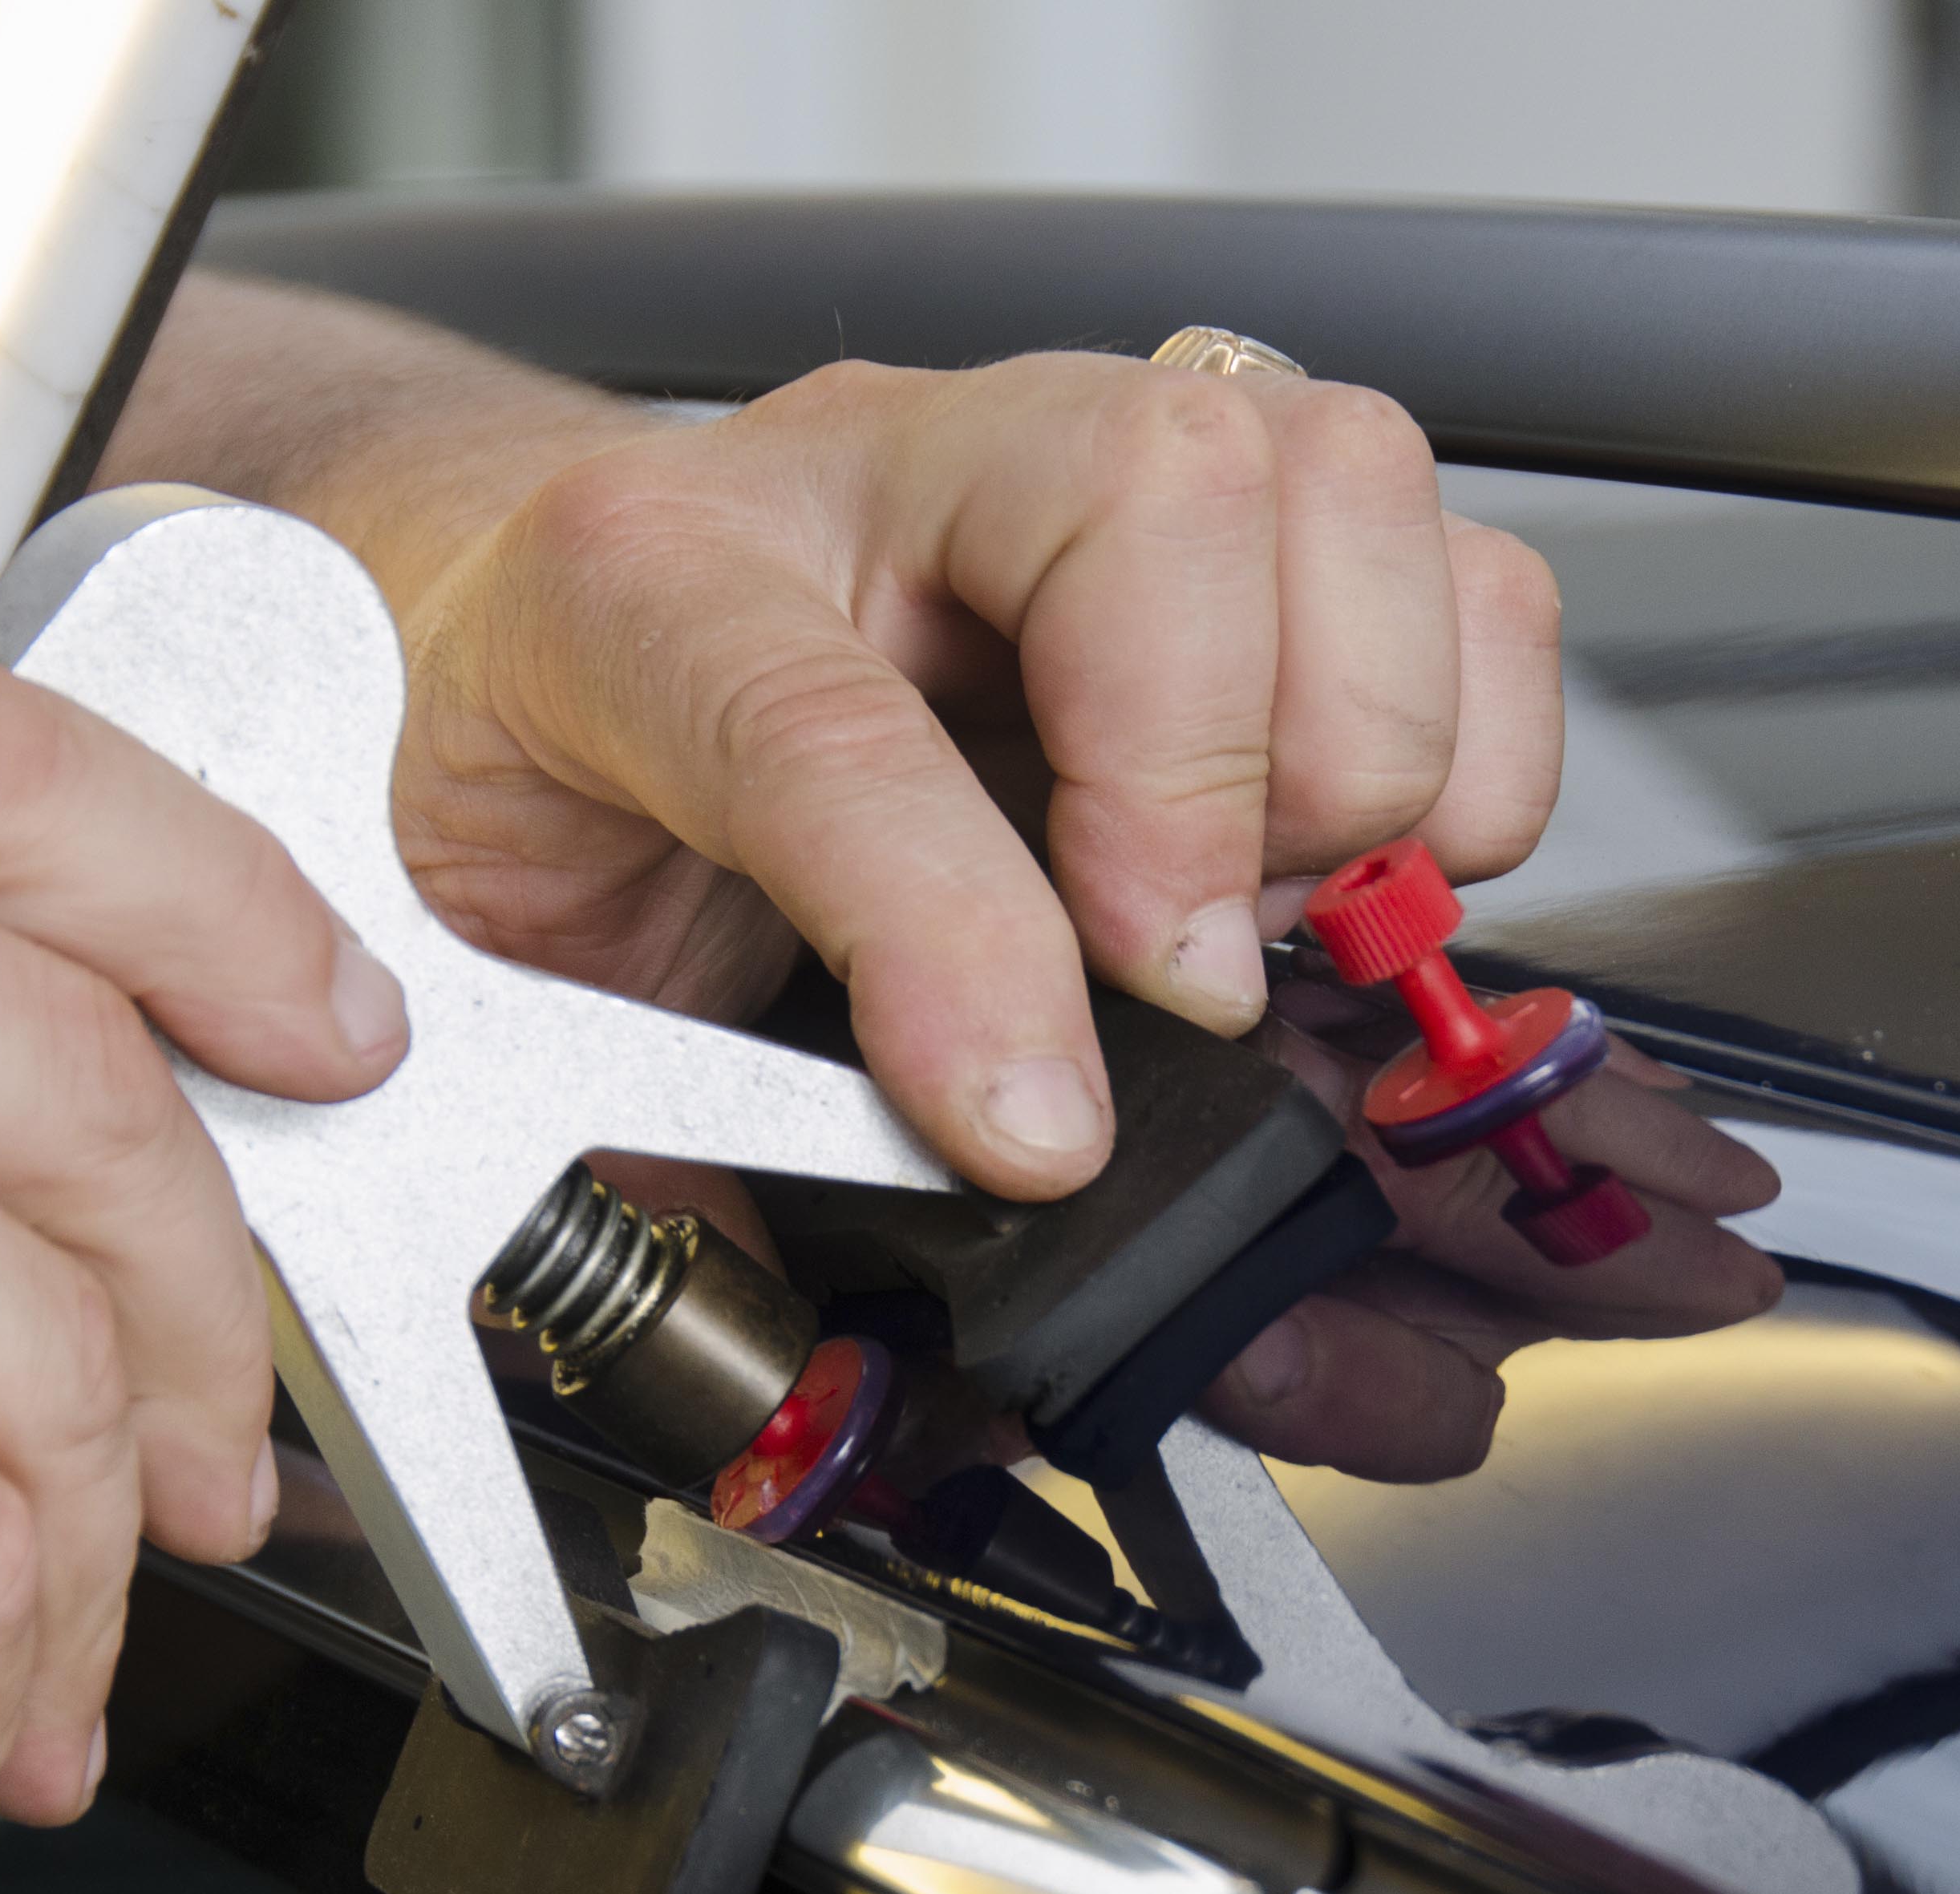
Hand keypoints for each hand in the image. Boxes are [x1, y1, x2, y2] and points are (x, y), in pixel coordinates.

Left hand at [106, 280, 1782, 1484]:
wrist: (489, 628)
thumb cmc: (514, 791)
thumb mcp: (508, 987)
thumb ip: (655, 1151)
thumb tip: (850, 1362)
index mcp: (639, 588)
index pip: (827, 719)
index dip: (960, 933)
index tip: (1037, 1129)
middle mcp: (876, 476)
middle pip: (1158, 487)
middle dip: (1224, 780)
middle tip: (1182, 981)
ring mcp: (1059, 465)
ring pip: (1332, 473)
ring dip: (1368, 738)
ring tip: (1281, 911)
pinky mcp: (1205, 527)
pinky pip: (1441, 550)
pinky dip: (1470, 726)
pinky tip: (1365, 858)